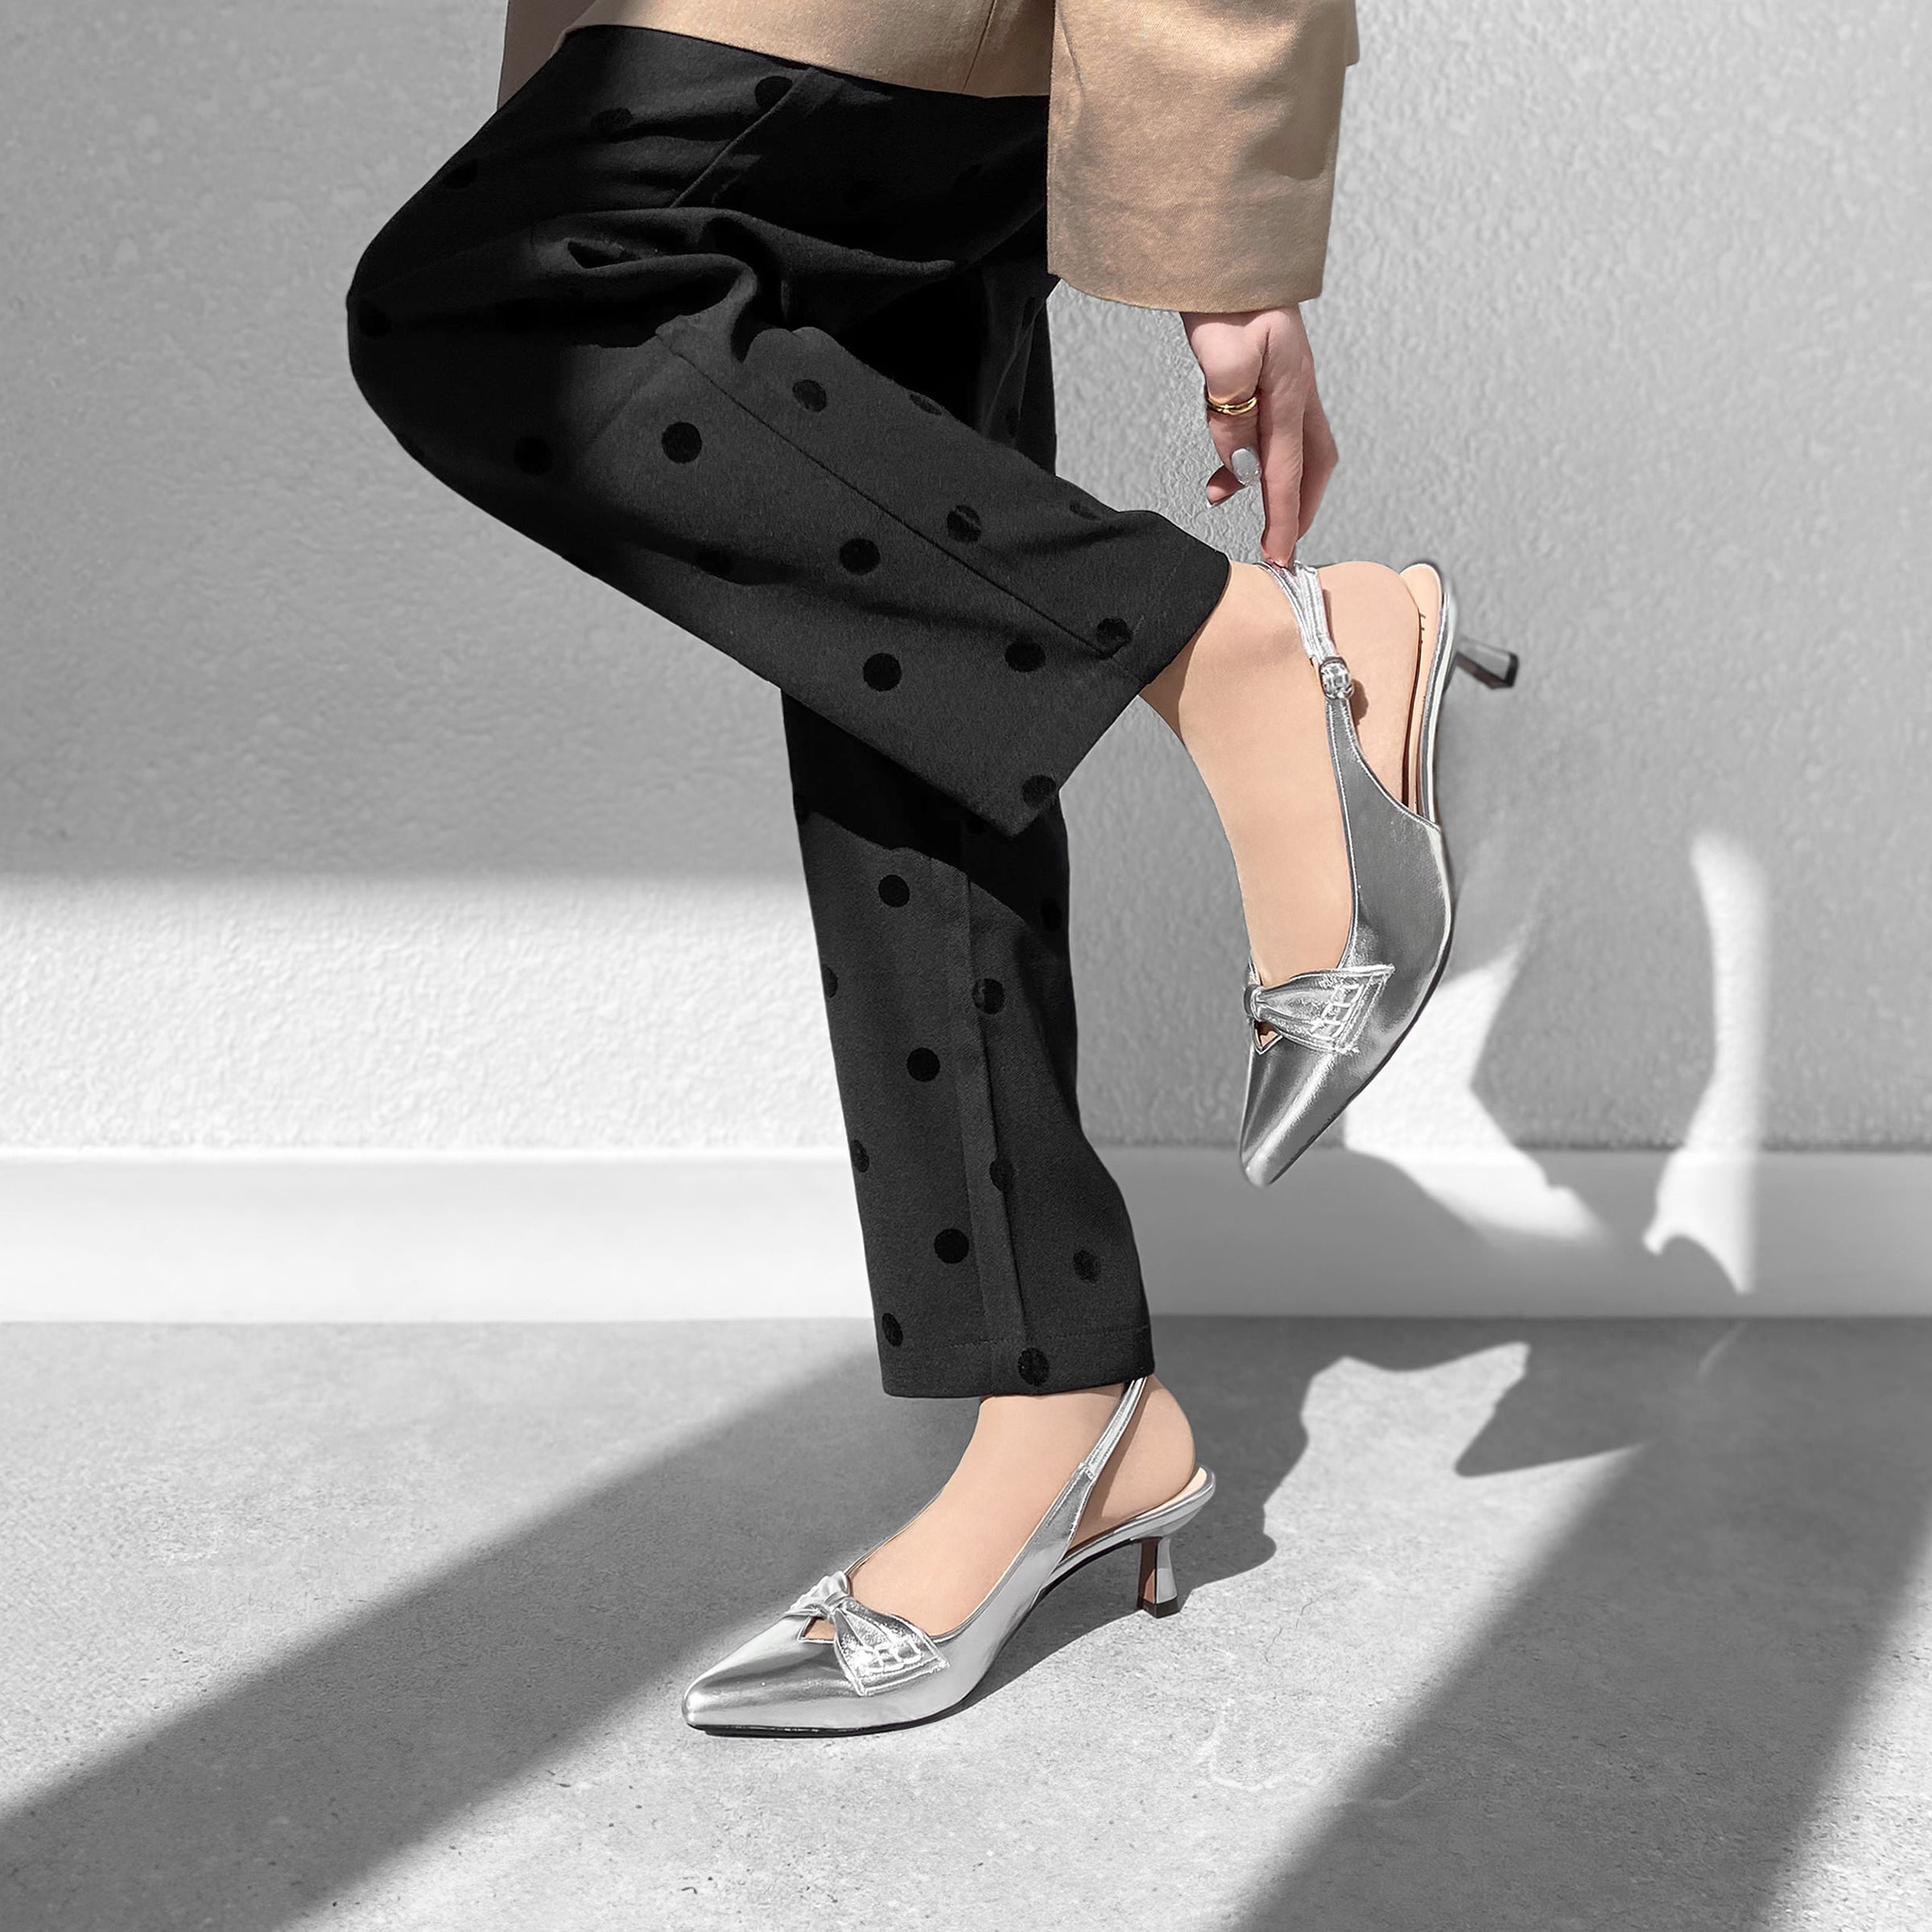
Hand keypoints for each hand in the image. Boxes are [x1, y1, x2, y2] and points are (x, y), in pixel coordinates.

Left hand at [1180, 305, 1337, 566]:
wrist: (1228, 249)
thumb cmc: (1226, 294)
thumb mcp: (1222, 357)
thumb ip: (1232, 418)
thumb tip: (1243, 467)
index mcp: (1291, 389)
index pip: (1289, 471)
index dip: (1283, 520)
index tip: (1279, 558)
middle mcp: (1299, 389)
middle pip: (1313, 464)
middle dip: (1299, 507)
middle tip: (1280, 542)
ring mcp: (1289, 380)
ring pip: (1292, 446)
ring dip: (1267, 479)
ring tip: (1225, 495)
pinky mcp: (1273, 372)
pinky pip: (1269, 425)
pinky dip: (1251, 449)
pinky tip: (1223, 455)